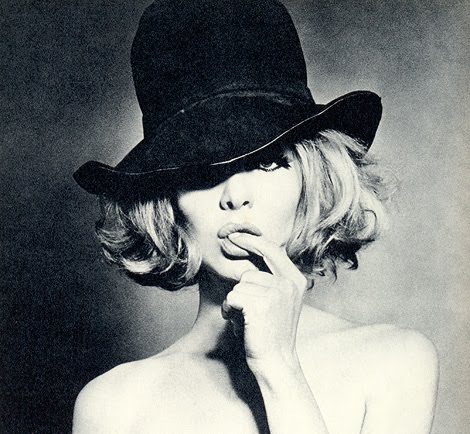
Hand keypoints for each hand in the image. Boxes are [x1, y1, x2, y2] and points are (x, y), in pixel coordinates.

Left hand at [221, 232, 308, 372]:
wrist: (277, 362)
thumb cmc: (272, 331)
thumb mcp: (280, 299)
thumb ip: (271, 277)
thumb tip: (250, 247)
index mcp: (295, 279)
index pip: (271, 248)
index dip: (250, 240)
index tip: (233, 236)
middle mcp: (288, 283)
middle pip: (249, 271)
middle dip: (239, 288)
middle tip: (242, 304)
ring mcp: (275, 293)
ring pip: (238, 286)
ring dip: (234, 303)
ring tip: (245, 319)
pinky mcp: (259, 306)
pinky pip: (232, 297)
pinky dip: (229, 311)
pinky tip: (239, 324)